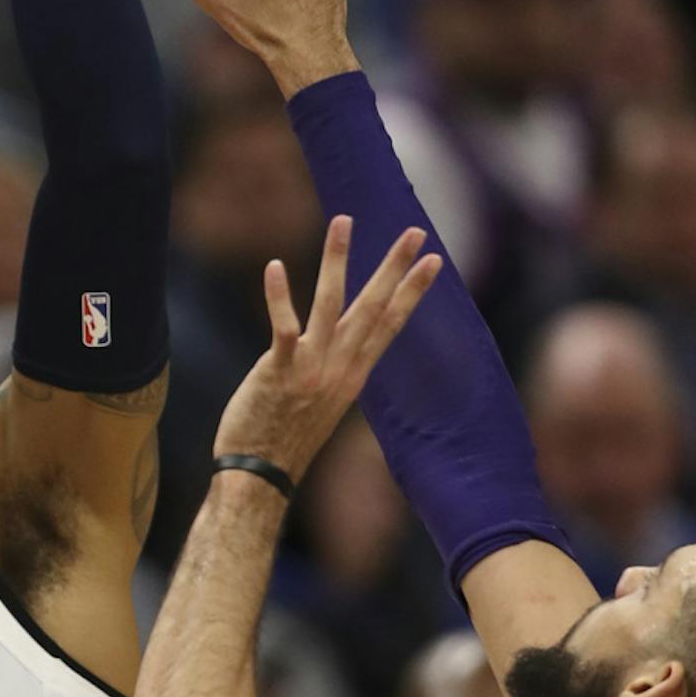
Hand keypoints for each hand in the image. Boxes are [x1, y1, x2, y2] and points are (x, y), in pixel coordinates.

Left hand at [215, 214, 438, 487]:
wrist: (262, 475)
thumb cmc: (285, 438)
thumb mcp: (324, 401)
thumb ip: (334, 370)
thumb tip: (342, 351)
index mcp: (354, 374)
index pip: (391, 323)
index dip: (412, 290)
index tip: (433, 261)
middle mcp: (340, 367)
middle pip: (374, 308)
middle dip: (395, 267)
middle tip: (415, 231)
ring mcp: (313, 368)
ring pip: (331, 304)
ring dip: (338, 260)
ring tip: (343, 221)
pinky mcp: (280, 370)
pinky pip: (284, 327)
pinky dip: (279, 296)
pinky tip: (275, 266)